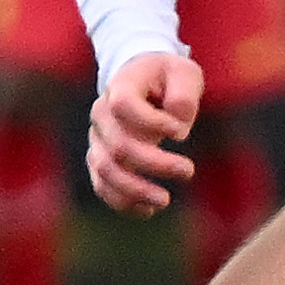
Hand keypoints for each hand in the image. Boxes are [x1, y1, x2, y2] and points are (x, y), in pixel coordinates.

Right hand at [87, 51, 204, 214]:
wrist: (144, 81)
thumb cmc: (168, 78)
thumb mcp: (184, 73)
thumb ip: (184, 93)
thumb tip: (178, 120)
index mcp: (121, 85)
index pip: (125, 105)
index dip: (153, 123)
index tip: (182, 133)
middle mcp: (101, 112)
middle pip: (118, 145)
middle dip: (154, 164)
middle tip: (188, 171)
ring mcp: (97, 137)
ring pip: (104, 169)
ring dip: (134, 190)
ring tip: (164, 201)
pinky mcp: (100, 158)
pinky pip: (101, 184)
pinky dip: (121, 201)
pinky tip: (147, 210)